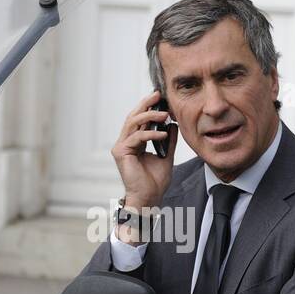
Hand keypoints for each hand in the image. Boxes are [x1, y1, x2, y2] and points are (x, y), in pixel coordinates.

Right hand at [111, 91, 175, 210]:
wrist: (149, 198)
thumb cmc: (155, 182)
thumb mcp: (166, 156)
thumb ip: (168, 141)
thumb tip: (172, 125)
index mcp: (134, 142)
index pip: (139, 119)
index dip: (148, 107)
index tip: (161, 98)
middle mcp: (125, 142)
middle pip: (133, 116)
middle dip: (146, 104)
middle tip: (159, 95)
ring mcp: (121, 146)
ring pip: (133, 122)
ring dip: (150, 116)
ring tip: (165, 115)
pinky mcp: (121, 152)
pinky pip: (137, 136)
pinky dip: (151, 133)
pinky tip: (163, 133)